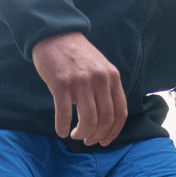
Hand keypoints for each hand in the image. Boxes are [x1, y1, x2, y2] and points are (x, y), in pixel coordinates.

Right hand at [32, 32, 126, 146]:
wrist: (55, 35)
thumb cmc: (76, 56)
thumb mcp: (99, 69)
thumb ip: (105, 89)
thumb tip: (104, 120)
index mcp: (112, 77)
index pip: (120, 113)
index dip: (113, 132)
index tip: (104, 141)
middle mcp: (100, 79)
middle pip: (105, 120)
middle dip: (96, 136)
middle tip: (87, 140)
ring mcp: (81, 81)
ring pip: (88, 120)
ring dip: (81, 134)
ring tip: (75, 135)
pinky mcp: (61, 84)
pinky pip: (64, 114)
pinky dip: (62, 127)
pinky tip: (61, 131)